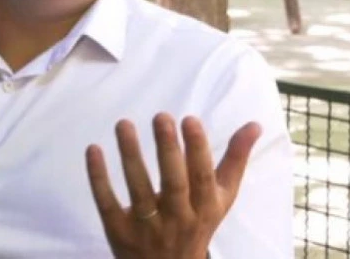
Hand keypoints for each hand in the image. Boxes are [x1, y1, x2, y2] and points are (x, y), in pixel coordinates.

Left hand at [85, 113, 260, 258]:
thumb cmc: (198, 223)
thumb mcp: (221, 198)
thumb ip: (235, 160)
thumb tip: (255, 124)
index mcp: (204, 208)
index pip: (202, 178)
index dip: (198, 150)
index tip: (189, 120)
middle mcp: (177, 219)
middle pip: (173, 184)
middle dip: (168, 150)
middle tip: (161, 117)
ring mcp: (147, 228)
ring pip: (138, 190)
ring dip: (131, 156)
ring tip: (124, 123)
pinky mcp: (118, 232)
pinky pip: (107, 203)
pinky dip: (99, 178)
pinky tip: (94, 149)